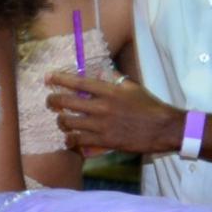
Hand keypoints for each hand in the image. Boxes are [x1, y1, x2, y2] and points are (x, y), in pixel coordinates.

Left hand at [46, 72, 183, 154]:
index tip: (48, 77)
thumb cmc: (149, 106)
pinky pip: (78, 141)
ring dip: (60, 121)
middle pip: (66, 102)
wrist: (164, 128)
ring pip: (68, 122)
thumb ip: (114, 78)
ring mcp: (101, 125)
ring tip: (61, 121)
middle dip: (52, 101)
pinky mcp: (104, 141)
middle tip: (50, 102)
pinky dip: (70, 140)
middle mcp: (102, 107)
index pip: (78, 82)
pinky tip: (69, 139)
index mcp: (109, 91)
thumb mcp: (132, 87)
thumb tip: (101, 70)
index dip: (59, 79)